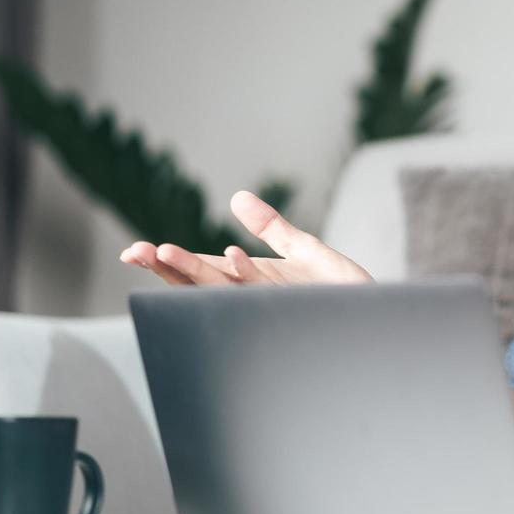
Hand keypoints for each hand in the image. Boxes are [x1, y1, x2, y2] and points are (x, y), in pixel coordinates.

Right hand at [119, 190, 373, 285]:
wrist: (379, 317)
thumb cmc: (342, 291)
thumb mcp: (304, 250)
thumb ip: (271, 227)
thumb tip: (237, 196)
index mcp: (250, 281)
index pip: (198, 271)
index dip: (166, 262)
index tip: (133, 251)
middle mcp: (253, 297)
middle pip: (200, 283)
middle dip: (168, 268)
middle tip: (136, 253)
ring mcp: (270, 304)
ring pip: (224, 289)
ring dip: (195, 271)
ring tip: (167, 251)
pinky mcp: (292, 307)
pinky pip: (263, 292)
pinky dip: (247, 274)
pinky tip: (232, 256)